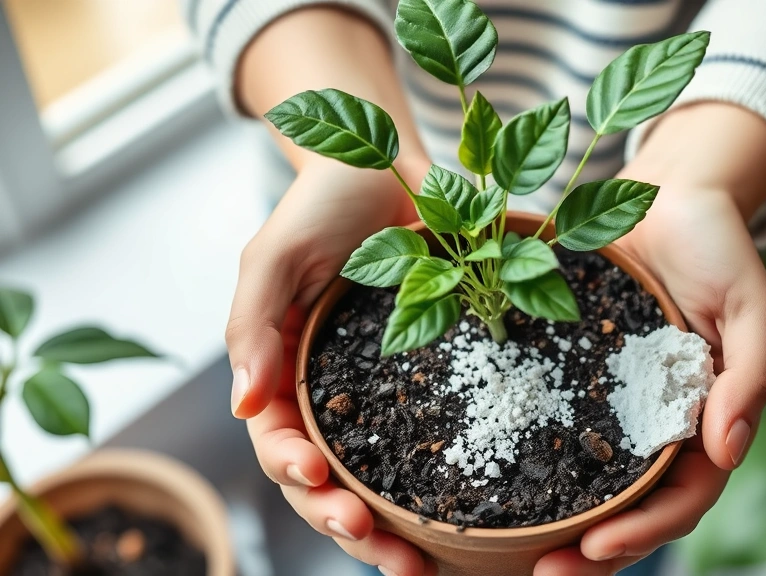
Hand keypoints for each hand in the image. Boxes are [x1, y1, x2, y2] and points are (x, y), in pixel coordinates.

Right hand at [226, 156, 433, 574]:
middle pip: (325, 477)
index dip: (291, 467)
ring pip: (376, 477)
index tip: (318, 480)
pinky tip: (463, 525)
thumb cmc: (323, 203)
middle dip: (343, 520)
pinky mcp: (429, 383)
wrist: (390, 170)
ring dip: (390, 527)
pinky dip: (436, 490)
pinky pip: (430, 444)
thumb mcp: (275, 254)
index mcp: (280, 367)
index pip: (275, 435)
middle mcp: (328, 391)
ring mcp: (379, 393)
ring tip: (420, 562)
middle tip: (377, 545)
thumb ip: (252, 324)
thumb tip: (243, 402)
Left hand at [536, 104, 765, 573]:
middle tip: (545, 574)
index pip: (681, 495)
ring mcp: (611, 402)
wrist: (667, 195)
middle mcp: (655, 422)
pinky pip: (549, 423)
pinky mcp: (570, 373)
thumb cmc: (718, 245)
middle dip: (594, 552)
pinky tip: (492, 475)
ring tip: (513, 554)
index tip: (596, 547)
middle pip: (629, 506)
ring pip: (587, 481)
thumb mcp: (751, 304)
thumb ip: (749, 375)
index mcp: (703, 418)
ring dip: (557, 524)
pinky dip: (528, 458)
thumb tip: (729, 451)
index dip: (644, 529)